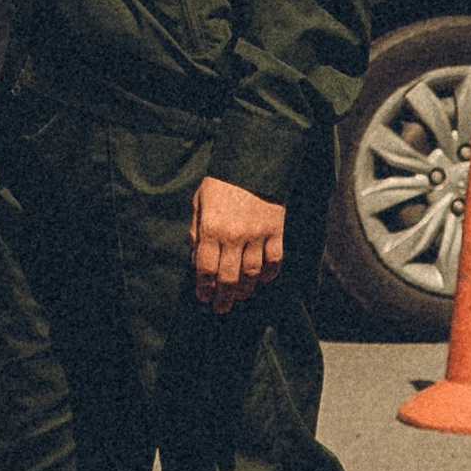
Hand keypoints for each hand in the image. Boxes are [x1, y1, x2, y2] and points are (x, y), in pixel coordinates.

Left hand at [191, 174, 284, 312]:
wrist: (252, 162)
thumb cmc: (221, 184)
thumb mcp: (199, 203)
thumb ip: (196, 231)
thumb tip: (195, 258)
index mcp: (211, 229)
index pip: (205, 269)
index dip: (204, 287)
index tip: (203, 297)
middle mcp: (233, 236)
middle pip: (228, 278)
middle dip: (223, 297)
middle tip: (221, 308)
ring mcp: (256, 235)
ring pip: (252, 274)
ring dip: (245, 290)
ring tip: (240, 296)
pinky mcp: (275, 231)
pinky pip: (274, 261)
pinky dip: (269, 274)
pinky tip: (263, 280)